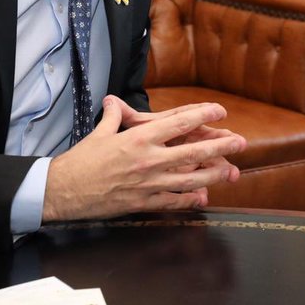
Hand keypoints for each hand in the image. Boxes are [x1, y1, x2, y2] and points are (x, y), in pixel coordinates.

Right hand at [42, 96, 245, 222]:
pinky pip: (172, 202)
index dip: (202, 115)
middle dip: (220, 147)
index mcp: (139, 139)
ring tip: (231, 171)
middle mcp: (149, 160)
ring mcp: (148, 183)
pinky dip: (189, 200)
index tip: (219, 110)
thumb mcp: (99, 132)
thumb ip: (113, 116)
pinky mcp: (143, 202)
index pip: (178, 123)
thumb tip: (113, 101)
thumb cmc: (82, 161)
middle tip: (240, 143)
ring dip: (213, 175)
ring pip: (189, 179)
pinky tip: (203, 197)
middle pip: (193, 152)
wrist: (64, 191)